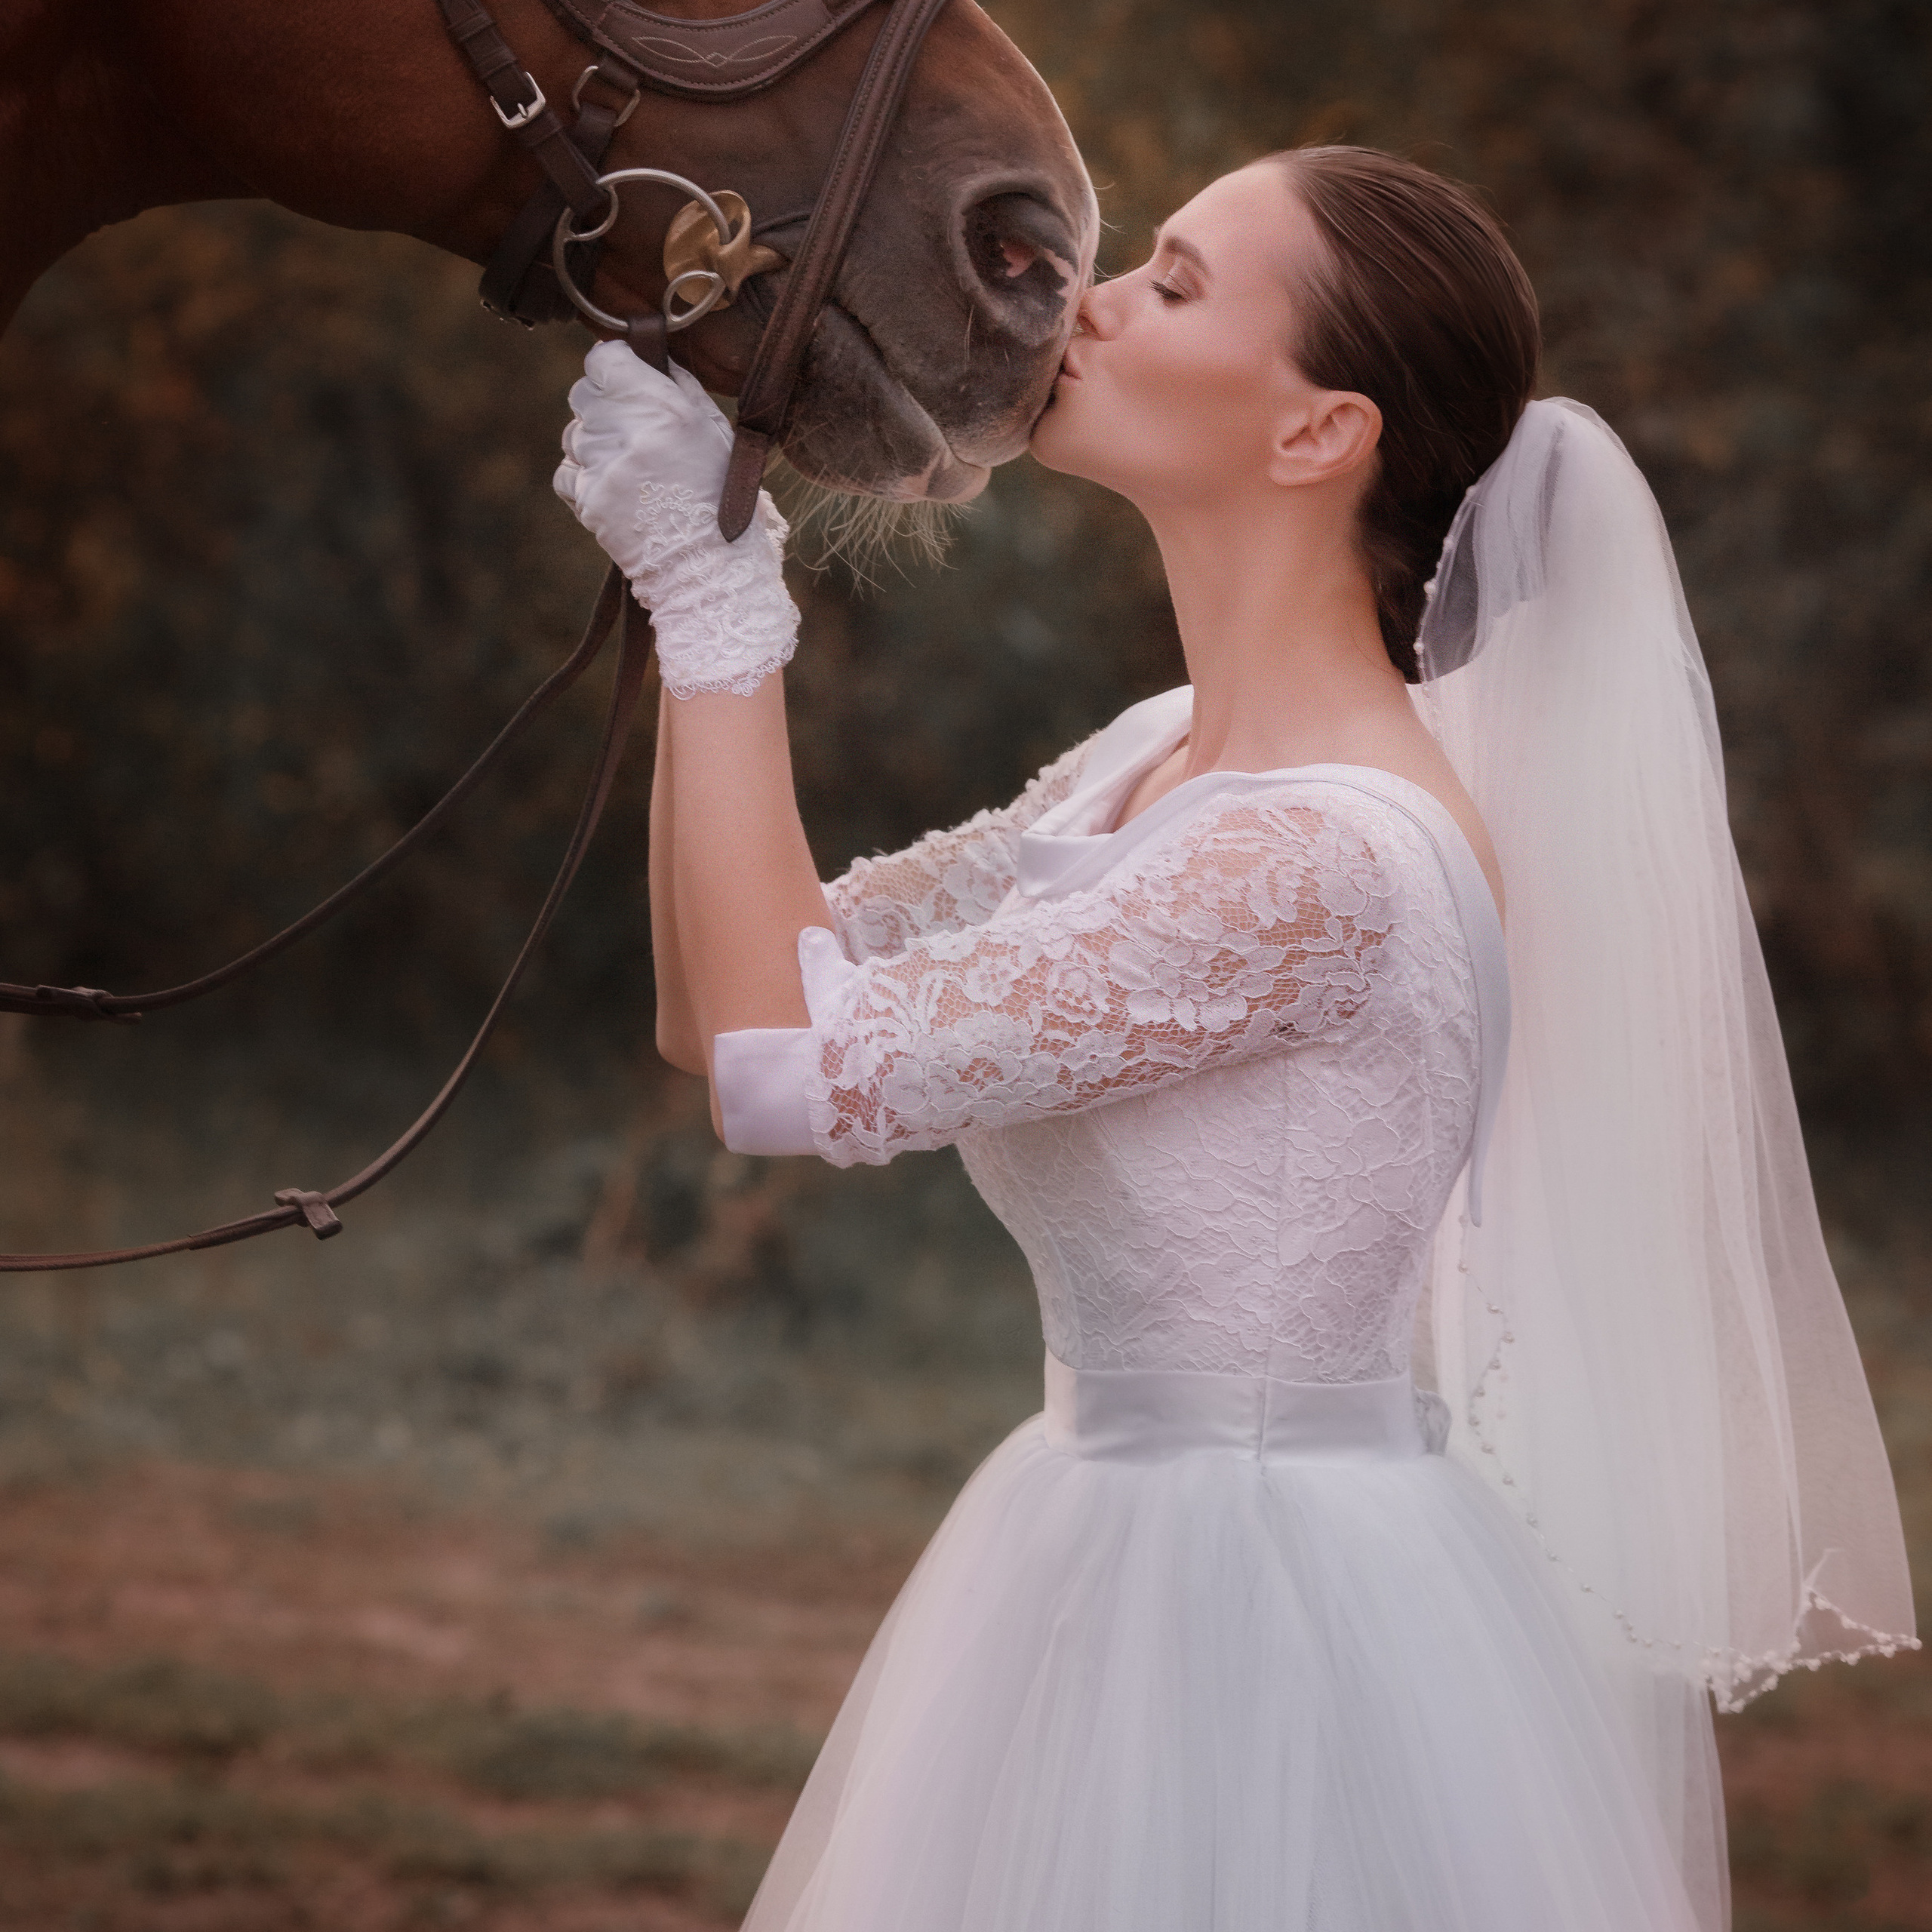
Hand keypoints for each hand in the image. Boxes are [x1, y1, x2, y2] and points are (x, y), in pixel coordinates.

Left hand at [555, 341, 797, 698]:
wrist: (710, 570)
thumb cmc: (719, 498)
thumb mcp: (715, 432)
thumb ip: (678, 388)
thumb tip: (648, 356)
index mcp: (666, 409)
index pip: (604, 359)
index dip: (610, 367)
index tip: (621, 380)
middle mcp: (631, 432)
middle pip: (582, 394)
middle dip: (601, 406)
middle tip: (630, 432)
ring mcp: (605, 467)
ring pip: (573, 434)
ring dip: (593, 445)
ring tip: (629, 470)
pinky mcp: (589, 500)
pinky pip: (565, 472)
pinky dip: (583, 478)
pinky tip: (614, 491)